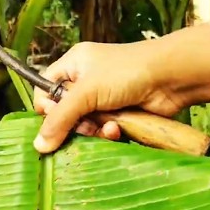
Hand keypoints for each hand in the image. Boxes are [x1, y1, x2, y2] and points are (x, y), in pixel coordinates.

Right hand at [31, 17, 209, 153]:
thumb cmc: (126, 72)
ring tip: (107, 128)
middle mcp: (87, 80)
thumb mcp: (86, 92)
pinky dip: (110, 133)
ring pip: (85, 125)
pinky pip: (105, 130)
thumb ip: (60, 118)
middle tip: (86, 126)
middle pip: (65, 113)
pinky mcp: (121, 113)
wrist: (171, 77)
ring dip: (94, 131)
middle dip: (75, 124)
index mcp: (74, 64)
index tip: (58, 117)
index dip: (48, 107)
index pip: (45, 89)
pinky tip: (119, 130)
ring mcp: (105, 98)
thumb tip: (38, 145)